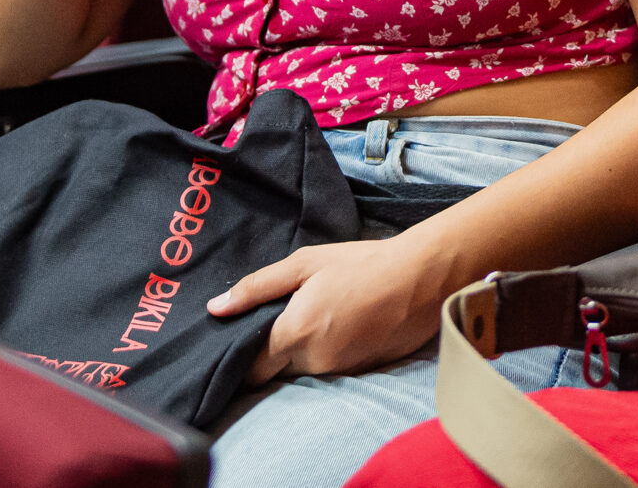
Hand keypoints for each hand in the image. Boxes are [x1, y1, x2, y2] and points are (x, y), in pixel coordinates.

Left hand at [207, 231, 459, 383]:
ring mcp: (339, 371)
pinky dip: (327, 352)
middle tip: (283, 317)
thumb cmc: (361, 264)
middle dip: (272, 351)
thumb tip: (215, 309)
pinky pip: (329, 368)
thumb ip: (256, 288)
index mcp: (294, 334)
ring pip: (302, 370)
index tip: (243, 336)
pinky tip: (340, 325)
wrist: (421, 278)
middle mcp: (313, 361)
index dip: (240, 356)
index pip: (249, 369)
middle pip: (275, 371)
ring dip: (301, 351)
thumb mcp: (305, 264)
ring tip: (318, 315)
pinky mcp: (360, 373)